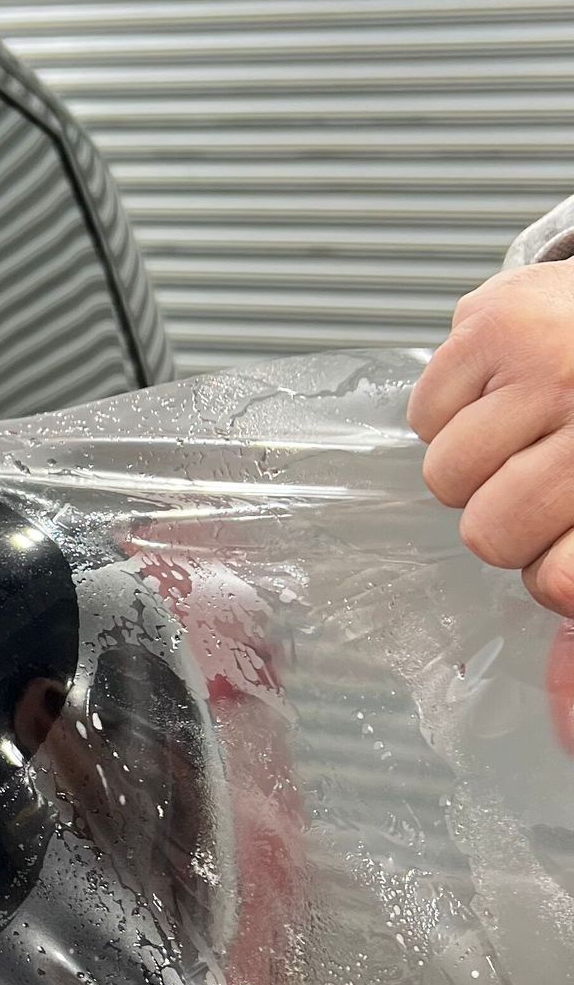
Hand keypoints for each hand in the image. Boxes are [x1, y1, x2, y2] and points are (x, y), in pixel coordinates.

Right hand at [409, 264, 573, 614]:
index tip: (563, 561)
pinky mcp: (490, 322)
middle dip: (508, 522)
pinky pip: (424, 413)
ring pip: (447, 475)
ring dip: (475, 464)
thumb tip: (558, 662)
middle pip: (490, 533)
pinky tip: (501, 391)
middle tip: (543, 484)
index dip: (555, 580)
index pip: (559, 581)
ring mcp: (538, 362)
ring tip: (522, 430)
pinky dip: (449, 409)